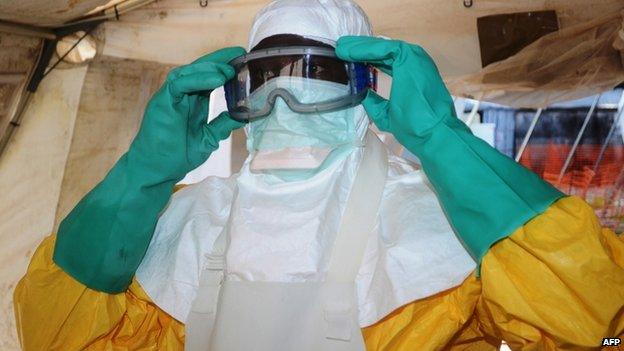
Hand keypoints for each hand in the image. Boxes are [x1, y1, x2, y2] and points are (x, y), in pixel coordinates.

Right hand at [128, 47, 245, 180]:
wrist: (156, 171)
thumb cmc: (177, 154)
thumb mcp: (208, 138)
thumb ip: (222, 124)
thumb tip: (243, 115)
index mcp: (192, 102)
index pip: (209, 79)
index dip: (225, 70)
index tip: (243, 63)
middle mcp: (181, 95)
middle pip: (200, 70)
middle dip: (220, 61)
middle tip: (239, 55)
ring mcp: (170, 97)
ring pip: (189, 72)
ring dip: (211, 68)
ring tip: (230, 69)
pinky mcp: (162, 101)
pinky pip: (180, 83)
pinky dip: (198, 78)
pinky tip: (217, 78)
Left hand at [336, 36, 460, 147]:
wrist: (434, 134)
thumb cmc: (416, 128)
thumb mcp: (388, 114)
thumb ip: (375, 102)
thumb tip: (360, 94)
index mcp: (413, 74)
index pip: (386, 61)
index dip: (366, 59)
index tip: (348, 59)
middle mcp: (415, 62)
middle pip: (382, 52)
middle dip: (359, 50)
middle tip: (341, 48)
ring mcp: (414, 58)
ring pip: (380, 47)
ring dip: (359, 47)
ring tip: (340, 47)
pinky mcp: (409, 58)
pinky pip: (381, 49)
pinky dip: (363, 49)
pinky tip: (348, 51)